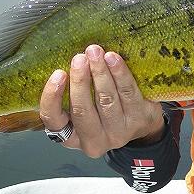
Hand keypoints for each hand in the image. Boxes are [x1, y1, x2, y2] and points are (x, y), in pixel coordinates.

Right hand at [39, 45, 164, 156]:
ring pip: (106, 100)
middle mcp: (94, 141)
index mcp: (71, 137)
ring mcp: (118, 133)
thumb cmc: (103, 110)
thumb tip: (68, 61)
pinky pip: (127, 93)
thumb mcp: (83, 108)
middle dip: (80, 81)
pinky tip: (113, 59)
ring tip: (95, 53)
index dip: (52, 97)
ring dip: (100, 73)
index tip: (58, 73)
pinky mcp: (139, 120)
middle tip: (79, 58)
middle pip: (82, 110)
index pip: (53, 120)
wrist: (141, 122)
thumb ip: (71, 92)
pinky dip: (119, 74)